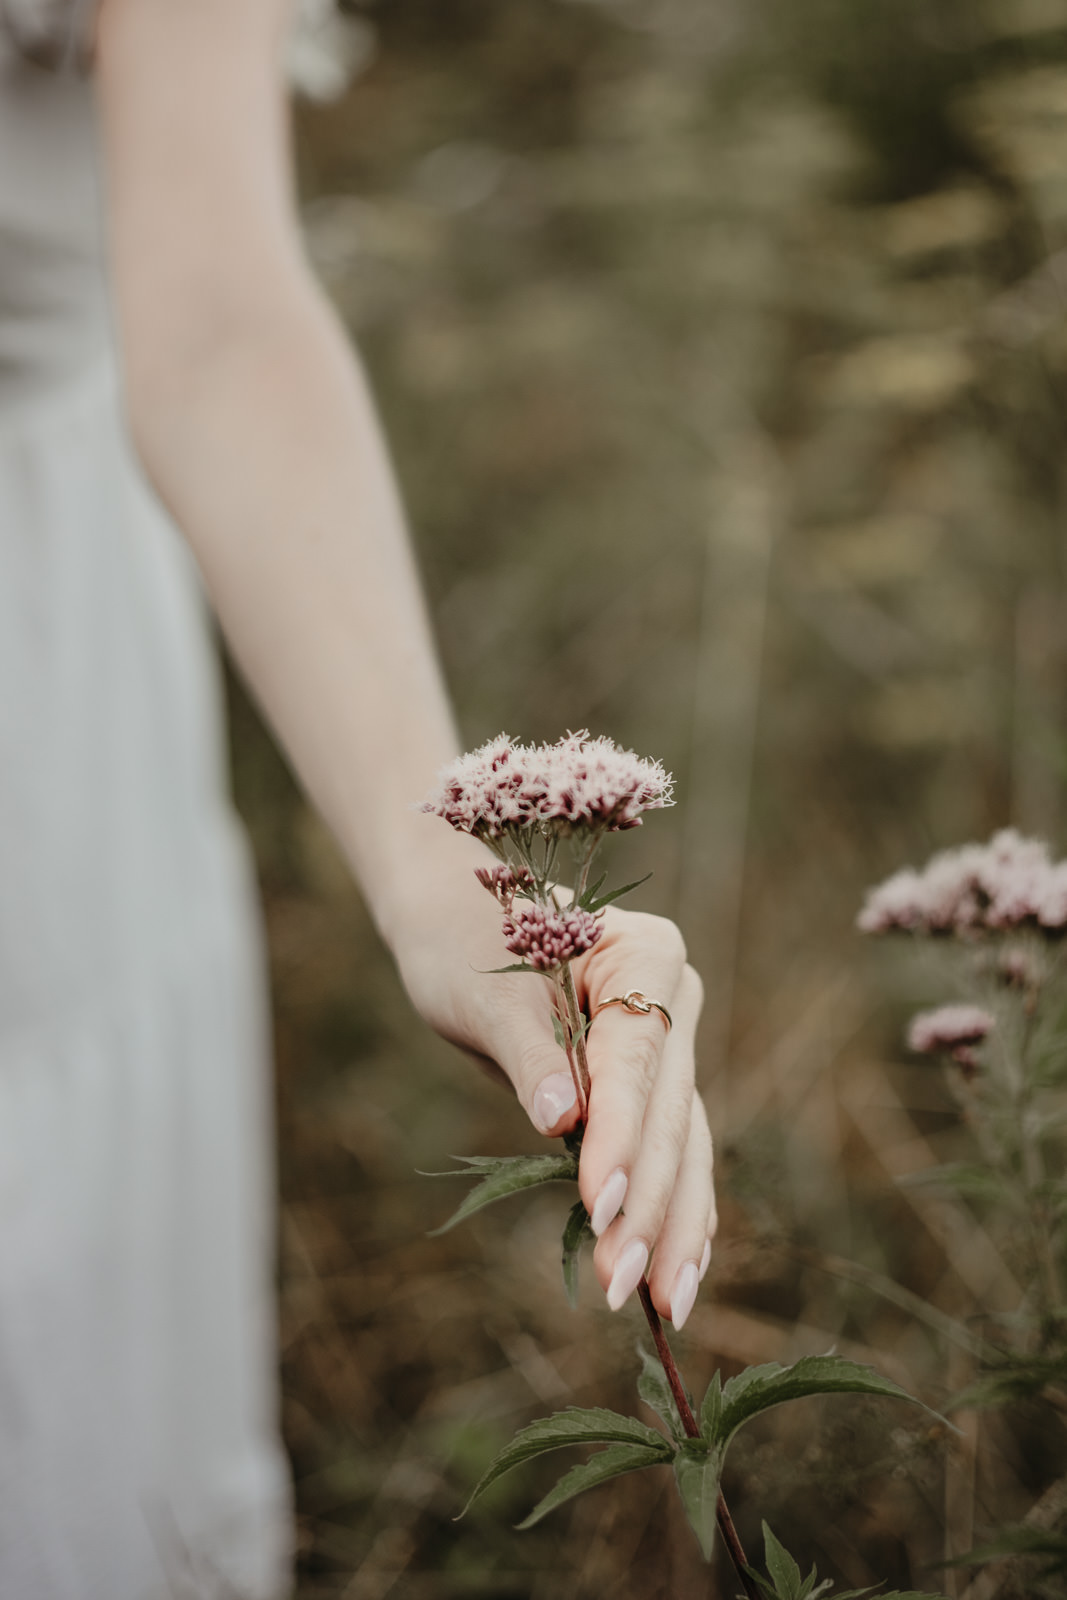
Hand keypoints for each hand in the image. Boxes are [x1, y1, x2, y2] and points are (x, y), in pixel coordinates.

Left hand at [393, 852, 715, 1329]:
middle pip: (670, 1111)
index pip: (637, 1057)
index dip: (622, 1134)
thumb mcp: (485, 994)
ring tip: (662, 1305)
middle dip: (648, 1202)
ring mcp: (669, 1044)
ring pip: (682, 1145)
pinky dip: (672, 1215)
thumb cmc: (462, 944)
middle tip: (623, 1283)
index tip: (601, 1204)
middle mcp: (672, 997)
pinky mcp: (651, 1087)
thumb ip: (528, 1051)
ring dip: (669, 1227)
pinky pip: (672, 1154)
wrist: (454, 924)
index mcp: (643, 953)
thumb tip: (561, 1120)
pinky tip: (678, 1278)